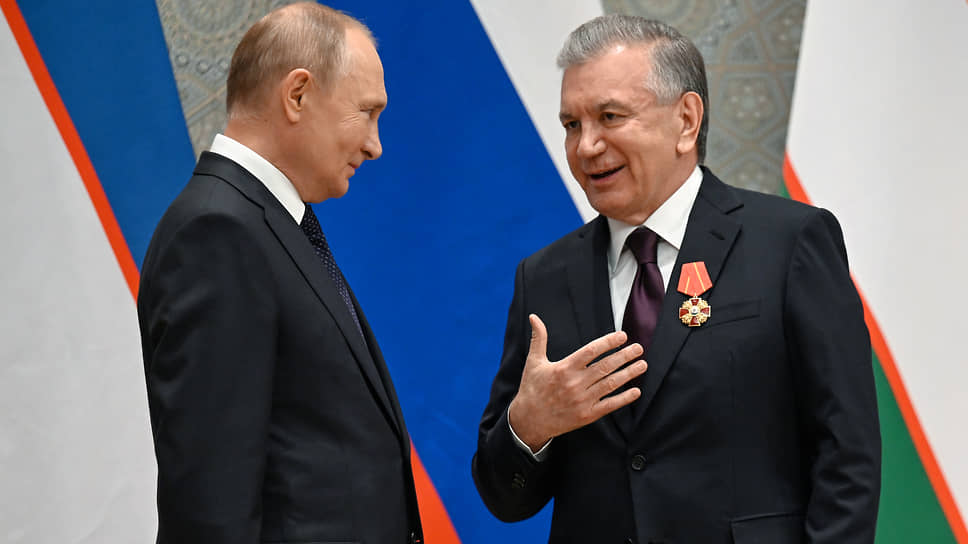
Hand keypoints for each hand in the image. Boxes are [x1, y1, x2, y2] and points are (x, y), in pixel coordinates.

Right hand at [508, 314, 646, 451]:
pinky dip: (624, 398)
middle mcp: (575, 383)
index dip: (608, 342)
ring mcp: (582, 400)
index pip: (591, 351)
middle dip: (624, 356)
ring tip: (642, 364)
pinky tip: (636, 391)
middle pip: (605, 366)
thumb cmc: (532, 388)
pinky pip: (609, 405)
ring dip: (628, 374)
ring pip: (610, 384)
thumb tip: (533, 317)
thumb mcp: (533, 362)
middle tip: (639, 348)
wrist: (529, 420)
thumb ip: (539, 338)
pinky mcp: (586, 415)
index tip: (622, 336)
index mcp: (564, 368)